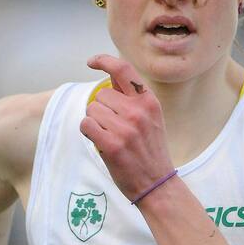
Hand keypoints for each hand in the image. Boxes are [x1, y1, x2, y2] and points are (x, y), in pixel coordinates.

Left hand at [80, 54, 174, 202]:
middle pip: (101, 94)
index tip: (92, 61)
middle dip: (101, 109)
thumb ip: (132, 99)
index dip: (104, 60)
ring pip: (92, 110)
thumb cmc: (150, 151)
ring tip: (110, 136)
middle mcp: (138, 111)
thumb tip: (110, 77)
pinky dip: (88, 132)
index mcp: (148, 101)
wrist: (157, 183)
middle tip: (113, 127)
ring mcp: (126, 128)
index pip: (123, 69)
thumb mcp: (151, 119)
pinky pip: (86, 125)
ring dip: (95, 122)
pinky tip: (100, 141)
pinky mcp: (113, 144)